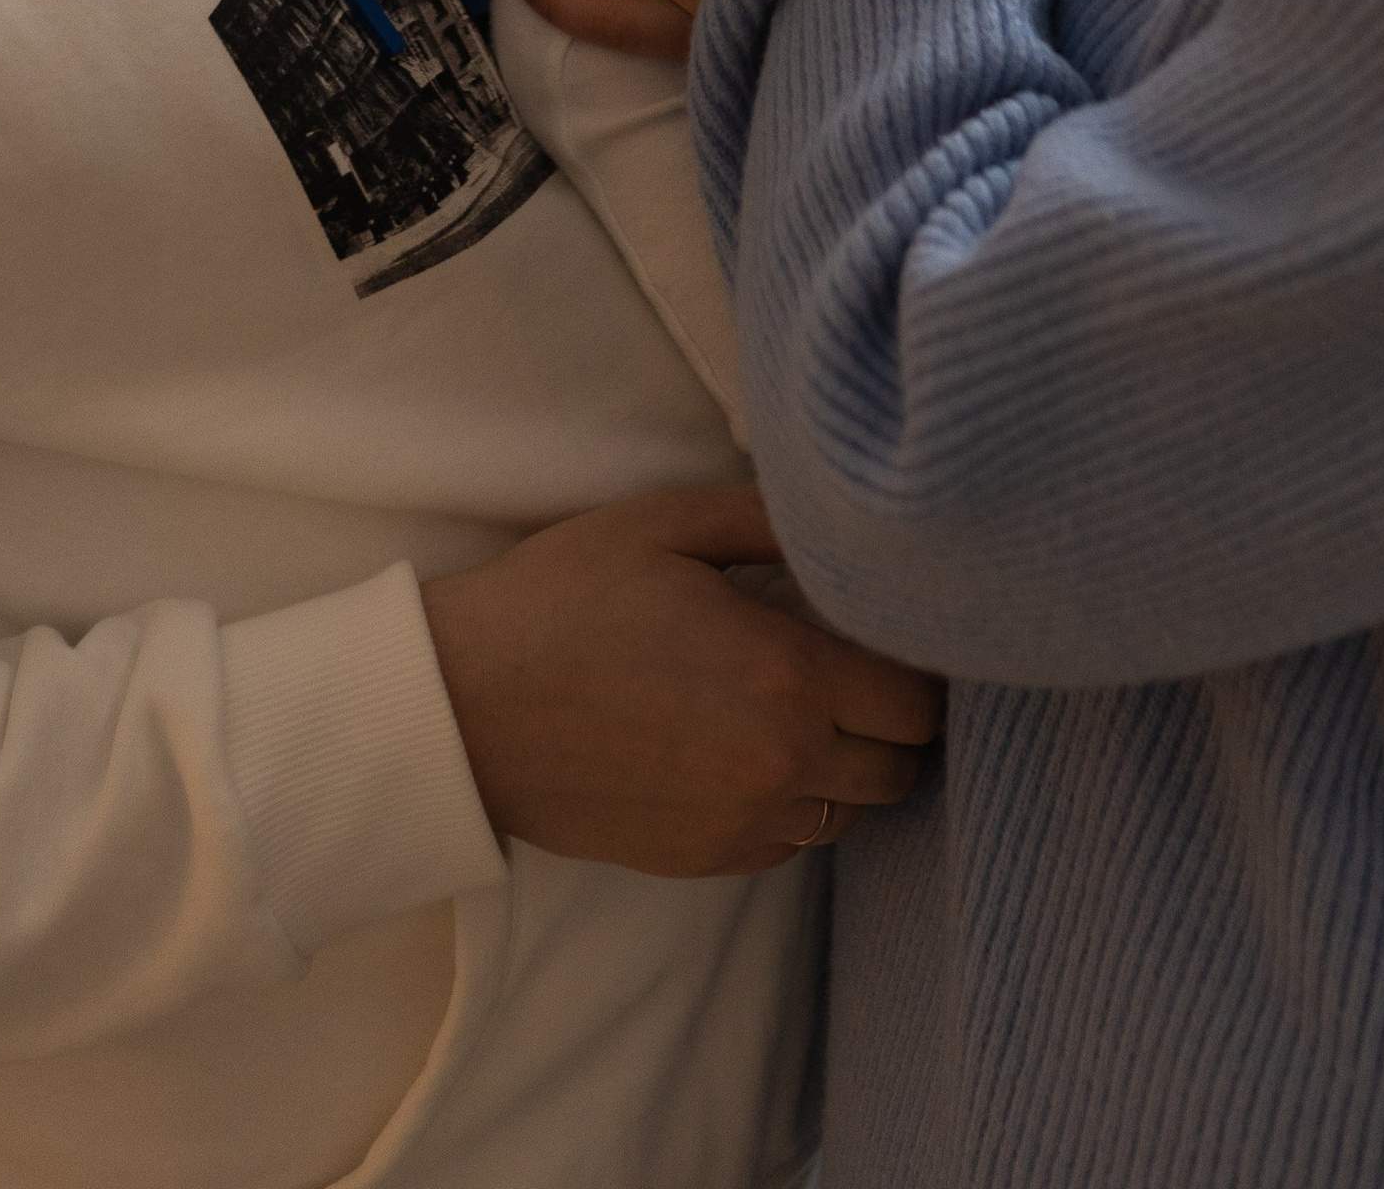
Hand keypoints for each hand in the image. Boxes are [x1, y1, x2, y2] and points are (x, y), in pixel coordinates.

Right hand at [420, 483, 941, 874]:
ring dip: (840, 765)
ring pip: (849, 811)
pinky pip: (790, 841)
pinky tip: (736, 748)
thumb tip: (842, 531)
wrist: (466, 705)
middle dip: (888, 720)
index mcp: (786, 676)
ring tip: (787, 708)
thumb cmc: (562, 597)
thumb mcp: (667, 526)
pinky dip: (786, 802)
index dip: (912, 666)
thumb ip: (770, 522)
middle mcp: (782, 765)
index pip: (917, 702)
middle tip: (844, 669)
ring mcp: (744, 824)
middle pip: (900, 768)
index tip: (881, 635)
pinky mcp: (705, 860)